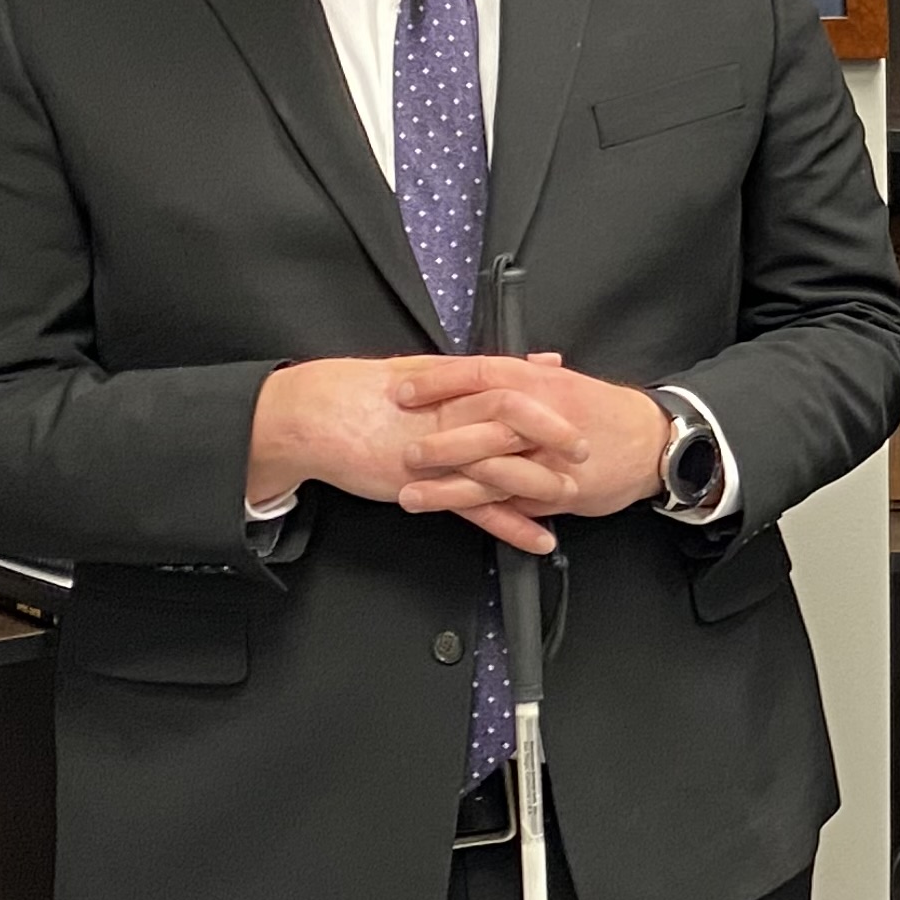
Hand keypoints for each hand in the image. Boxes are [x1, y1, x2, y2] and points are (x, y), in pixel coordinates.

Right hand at [249, 355, 585, 555]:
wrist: (312, 416)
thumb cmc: (361, 394)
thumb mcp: (420, 372)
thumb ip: (469, 371)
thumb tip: (520, 362)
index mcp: (449, 384)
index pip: (507, 381)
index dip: (545, 392)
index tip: (578, 397)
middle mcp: (447, 414)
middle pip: (512, 418)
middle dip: (554, 433)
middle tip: (587, 446)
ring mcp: (437, 452)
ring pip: (498, 465)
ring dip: (540, 482)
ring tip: (575, 494)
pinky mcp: (425, 486)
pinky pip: (476, 509)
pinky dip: (511, 525)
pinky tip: (538, 537)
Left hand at [393, 353, 668, 537]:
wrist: (654, 442)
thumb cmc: (604, 412)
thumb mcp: (563, 383)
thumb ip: (520, 378)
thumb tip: (476, 371)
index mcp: (540, 382)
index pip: (481, 373)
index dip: (438, 382)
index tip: (402, 391)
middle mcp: (544, 416)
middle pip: (484, 425)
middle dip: (441, 440)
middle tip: (404, 452)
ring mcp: (552, 457)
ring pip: (494, 472)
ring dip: (450, 488)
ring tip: (412, 496)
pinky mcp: (562, 490)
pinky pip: (517, 503)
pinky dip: (488, 513)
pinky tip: (458, 518)